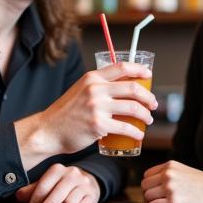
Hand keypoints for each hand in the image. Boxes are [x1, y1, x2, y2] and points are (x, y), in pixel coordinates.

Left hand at [15, 164, 100, 202]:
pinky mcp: (92, 195)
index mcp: (57, 169)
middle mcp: (72, 174)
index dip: (34, 201)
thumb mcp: (47, 184)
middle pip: (57, 194)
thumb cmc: (62, 185)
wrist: (89, 181)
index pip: (43, 186)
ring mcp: (84, 184)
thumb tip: (18, 196)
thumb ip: (32, 190)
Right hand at [28, 62, 156, 156]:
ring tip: (148, 120)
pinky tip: (139, 135)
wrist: (48, 130)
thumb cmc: (67, 113)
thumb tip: (124, 88)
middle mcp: (95, 89)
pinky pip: (126, 128)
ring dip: (146, 115)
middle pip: (133, 88)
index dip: (140, 69)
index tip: (149, 75)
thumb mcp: (81, 90)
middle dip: (149, 97)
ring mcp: (97, 107)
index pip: (122, 67)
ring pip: (134, 108)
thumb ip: (99, 87)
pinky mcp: (99, 125)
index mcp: (92, 78)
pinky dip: (137, 132)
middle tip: (154, 104)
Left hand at [141, 161, 202, 202]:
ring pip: (147, 197)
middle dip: (152, 194)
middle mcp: (168, 175)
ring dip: (155, 202)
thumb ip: (170, 174)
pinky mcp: (174, 202)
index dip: (152, 185)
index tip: (161, 191)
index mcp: (170, 166)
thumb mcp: (186, 171)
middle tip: (164, 200)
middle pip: (144, 187)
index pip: (146, 176)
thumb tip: (153, 185)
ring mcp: (170, 188)